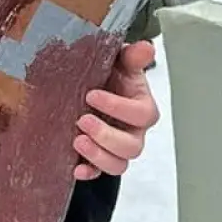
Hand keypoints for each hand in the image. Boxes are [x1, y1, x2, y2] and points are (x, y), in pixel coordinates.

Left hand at [73, 41, 160, 180]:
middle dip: (107, 136)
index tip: (92, 95)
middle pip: (132, 147)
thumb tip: (146, 47)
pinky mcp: (100, 160)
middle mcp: (134, 133)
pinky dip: (88, 173)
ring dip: (98, 155)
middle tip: (83, 120)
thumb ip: (133, 57)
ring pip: (118, 165)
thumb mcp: (120, 63)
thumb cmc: (109, 76)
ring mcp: (117, 150)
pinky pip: (99, 174)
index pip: (141, 115)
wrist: (90, 88)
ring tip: (76, 140)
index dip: (118, 107)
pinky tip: (75, 168)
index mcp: (142, 109)